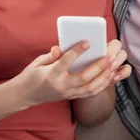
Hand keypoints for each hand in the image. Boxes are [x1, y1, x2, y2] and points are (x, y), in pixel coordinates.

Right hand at [13, 40, 128, 107]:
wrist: (25, 95)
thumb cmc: (32, 75)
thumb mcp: (37, 62)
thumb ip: (51, 56)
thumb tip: (60, 48)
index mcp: (50, 75)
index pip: (65, 62)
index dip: (77, 51)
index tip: (87, 42)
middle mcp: (60, 86)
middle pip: (83, 78)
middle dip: (98, 67)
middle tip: (109, 55)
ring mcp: (67, 94)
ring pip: (90, 88)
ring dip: (104, 77)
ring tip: (113, 65)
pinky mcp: (72, 97)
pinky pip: (90, 93)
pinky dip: (102, 85)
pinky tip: (110, 75)